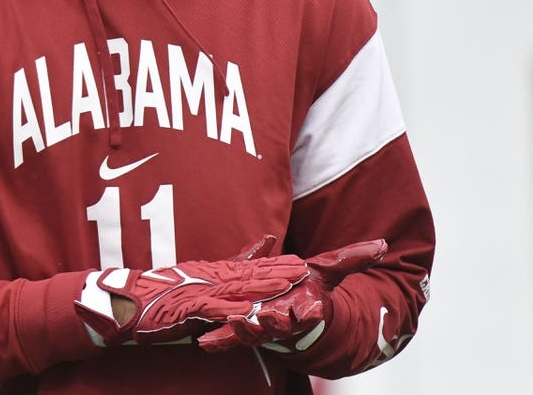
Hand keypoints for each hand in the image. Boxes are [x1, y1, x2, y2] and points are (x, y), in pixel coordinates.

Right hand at [76, 238, 308, 346]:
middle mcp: (205, 278)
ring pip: (235, 288)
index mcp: (208, 272)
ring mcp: (196, 291)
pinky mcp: (185, 307)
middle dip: (277, 271)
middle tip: (304, 267)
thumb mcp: (190, 280)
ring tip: (287, 284)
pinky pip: (213, 310)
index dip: (275, 264)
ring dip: (262, 286)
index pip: (247, 267)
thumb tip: (235, 274)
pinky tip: (250, 310)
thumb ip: (213, 275)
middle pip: (248, 274)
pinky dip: (232, 309)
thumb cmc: (155, 293)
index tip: (299, 260)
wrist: (123, 300)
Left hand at [198, 239, 387, 352]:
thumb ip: (352, 258)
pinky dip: (218, 341)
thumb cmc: (308, 290)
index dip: (312, 311)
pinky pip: (229, 338)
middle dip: (275, 322)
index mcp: (305, 308)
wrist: (290, 311)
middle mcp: (283, 320)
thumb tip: (382, 244)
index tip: (313, 308)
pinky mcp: (241, 329)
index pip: (313, 312)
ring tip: (237, 321)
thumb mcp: (327, 270)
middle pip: (281, 324)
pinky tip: (205, 343)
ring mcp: (261, 327)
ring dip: (245, 331)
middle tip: (269, 316)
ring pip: (254, 333)